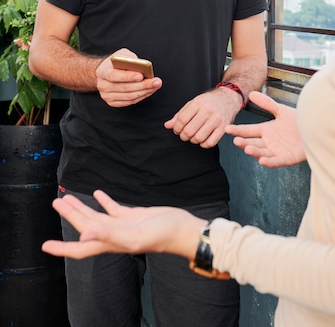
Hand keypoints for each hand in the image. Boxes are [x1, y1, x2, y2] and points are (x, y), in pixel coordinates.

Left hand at [42, 190, 203, 259]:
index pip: (81, 248)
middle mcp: (113, 235)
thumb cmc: (162, 235)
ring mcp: (123, 225)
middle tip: (56, 203)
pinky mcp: (133, 215)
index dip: (62, 247)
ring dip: (83, 207)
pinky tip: (98, 193)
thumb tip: (84, 237)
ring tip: (69, 197)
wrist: (182, 229)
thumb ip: (109, 235)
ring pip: (97, 216)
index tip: (45, 245)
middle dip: (70, 216)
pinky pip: (114, 208)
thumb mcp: (134, 235)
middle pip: (86, 226)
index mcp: (110, 243)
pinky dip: (104, 200)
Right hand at [96, 49, 161, 106]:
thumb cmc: (116, 63)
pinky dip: (141, 96)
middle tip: (156, 82)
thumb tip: (142, 67)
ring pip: (129, 96)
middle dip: (143, 85)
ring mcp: (107, 96)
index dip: (128, 77)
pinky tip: (149, 90)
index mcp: (102, 72)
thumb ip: (130, 59)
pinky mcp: (113, 103)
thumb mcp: (122, 55)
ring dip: (145, 91)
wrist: (106, 72)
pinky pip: (130, 101)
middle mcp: (102, 85)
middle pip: (125, 88)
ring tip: (156, 86)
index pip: (114, 76)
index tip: (141, 76)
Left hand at [164, 87, 240, 147]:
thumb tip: (167, 126)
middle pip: (189, 130)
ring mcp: (217, 120)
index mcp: (198, 103)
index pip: (182, 120)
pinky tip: (203, 139)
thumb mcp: (192, 104)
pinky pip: (211, 143)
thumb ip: (179, 115)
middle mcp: (208, 111)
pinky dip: (204, 144)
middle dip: (183, 136)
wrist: (228, 98)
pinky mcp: (224, 128)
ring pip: (199, 138)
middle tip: (184, 134)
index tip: (177, 130)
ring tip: (193, 136)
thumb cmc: (208, 102)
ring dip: (193, 140)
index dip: (176, 128)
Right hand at [225, 91, 305, 166]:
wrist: (315, 128)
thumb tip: (251, 93)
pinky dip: (269, 162)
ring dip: (254, 152)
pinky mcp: (287, 158)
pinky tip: (262, 161)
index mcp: (265, 130)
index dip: (238, 130)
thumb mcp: (281, 110)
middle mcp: (268, 142)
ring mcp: (276, 151)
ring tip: (247, 148)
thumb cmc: (298, 120)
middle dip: (244, 142)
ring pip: (262, 152)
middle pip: (253, 142)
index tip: (227, 128)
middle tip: (236, 140)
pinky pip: (276, 161)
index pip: (248, 130)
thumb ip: (266, 103)